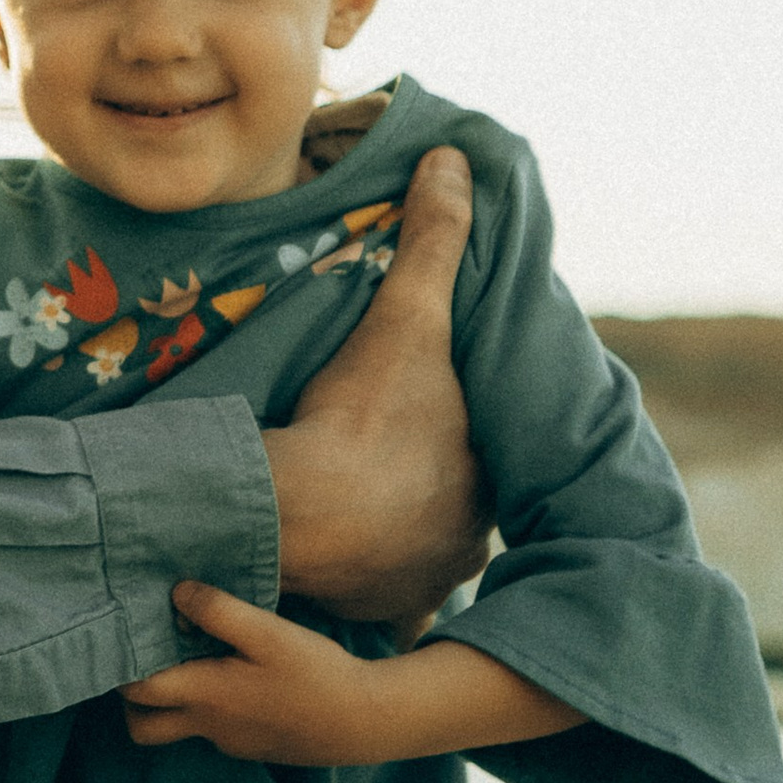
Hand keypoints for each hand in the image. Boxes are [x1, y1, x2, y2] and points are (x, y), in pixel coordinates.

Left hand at [121, 584, 393, 762]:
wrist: (365, 722)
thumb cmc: (316, 674)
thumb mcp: (268, 633)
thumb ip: (219, 611)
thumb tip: (175, 593)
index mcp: (205, 696)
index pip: (135, 690)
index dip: (120, 664)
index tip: (125, 633)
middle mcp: (209, 725)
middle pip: (142, 726)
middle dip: (131, 699)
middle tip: (146, 658)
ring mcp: (230, 741)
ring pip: (177, 729)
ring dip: (171, 701)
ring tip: (189, 658)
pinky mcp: (253, 745)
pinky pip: (213, 728)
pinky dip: (208, 705)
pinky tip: (233, 674)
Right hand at [260, 145, 493, 627]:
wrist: (298, 515)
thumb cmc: (366, 418)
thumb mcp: (406, 316)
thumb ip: (433, 240)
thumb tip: (455, 159)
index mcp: (483, 491)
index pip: (477, 464)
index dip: (452, 444)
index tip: (416, 428)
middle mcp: (459, 553)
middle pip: (443, 518)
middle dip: (420, 500)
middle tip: (373, 470)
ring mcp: (408, 595)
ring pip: (402, 569)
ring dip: (380, 550)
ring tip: (341, 522)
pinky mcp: (354, 624)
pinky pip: (355, 617)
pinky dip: (340, 602)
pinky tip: (319, 590)